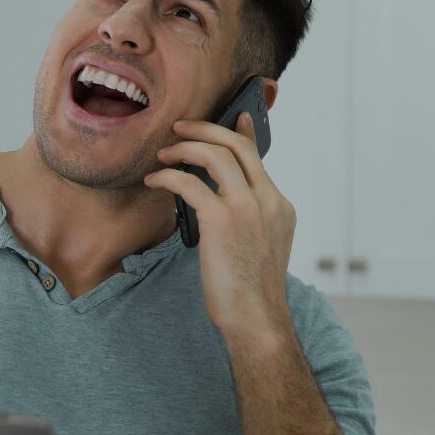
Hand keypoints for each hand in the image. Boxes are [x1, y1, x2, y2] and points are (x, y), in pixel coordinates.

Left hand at [143, 113, 296, 336]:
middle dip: (206, 129)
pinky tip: (155, 182)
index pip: (257, 158)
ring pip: (215, 155)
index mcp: (279, 206)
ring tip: (164, 153)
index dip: (242, 132)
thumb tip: (217, 201)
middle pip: (237, 146)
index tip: (234, 115)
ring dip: (185, 147)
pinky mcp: (222, 221)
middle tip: (180, 127)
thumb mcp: (258, 247)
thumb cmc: (249, 292)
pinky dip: (168, 177)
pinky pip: (190, 183)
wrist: (256, 320)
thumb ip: (247, 219)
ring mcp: (247, 209)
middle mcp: (268, 201)